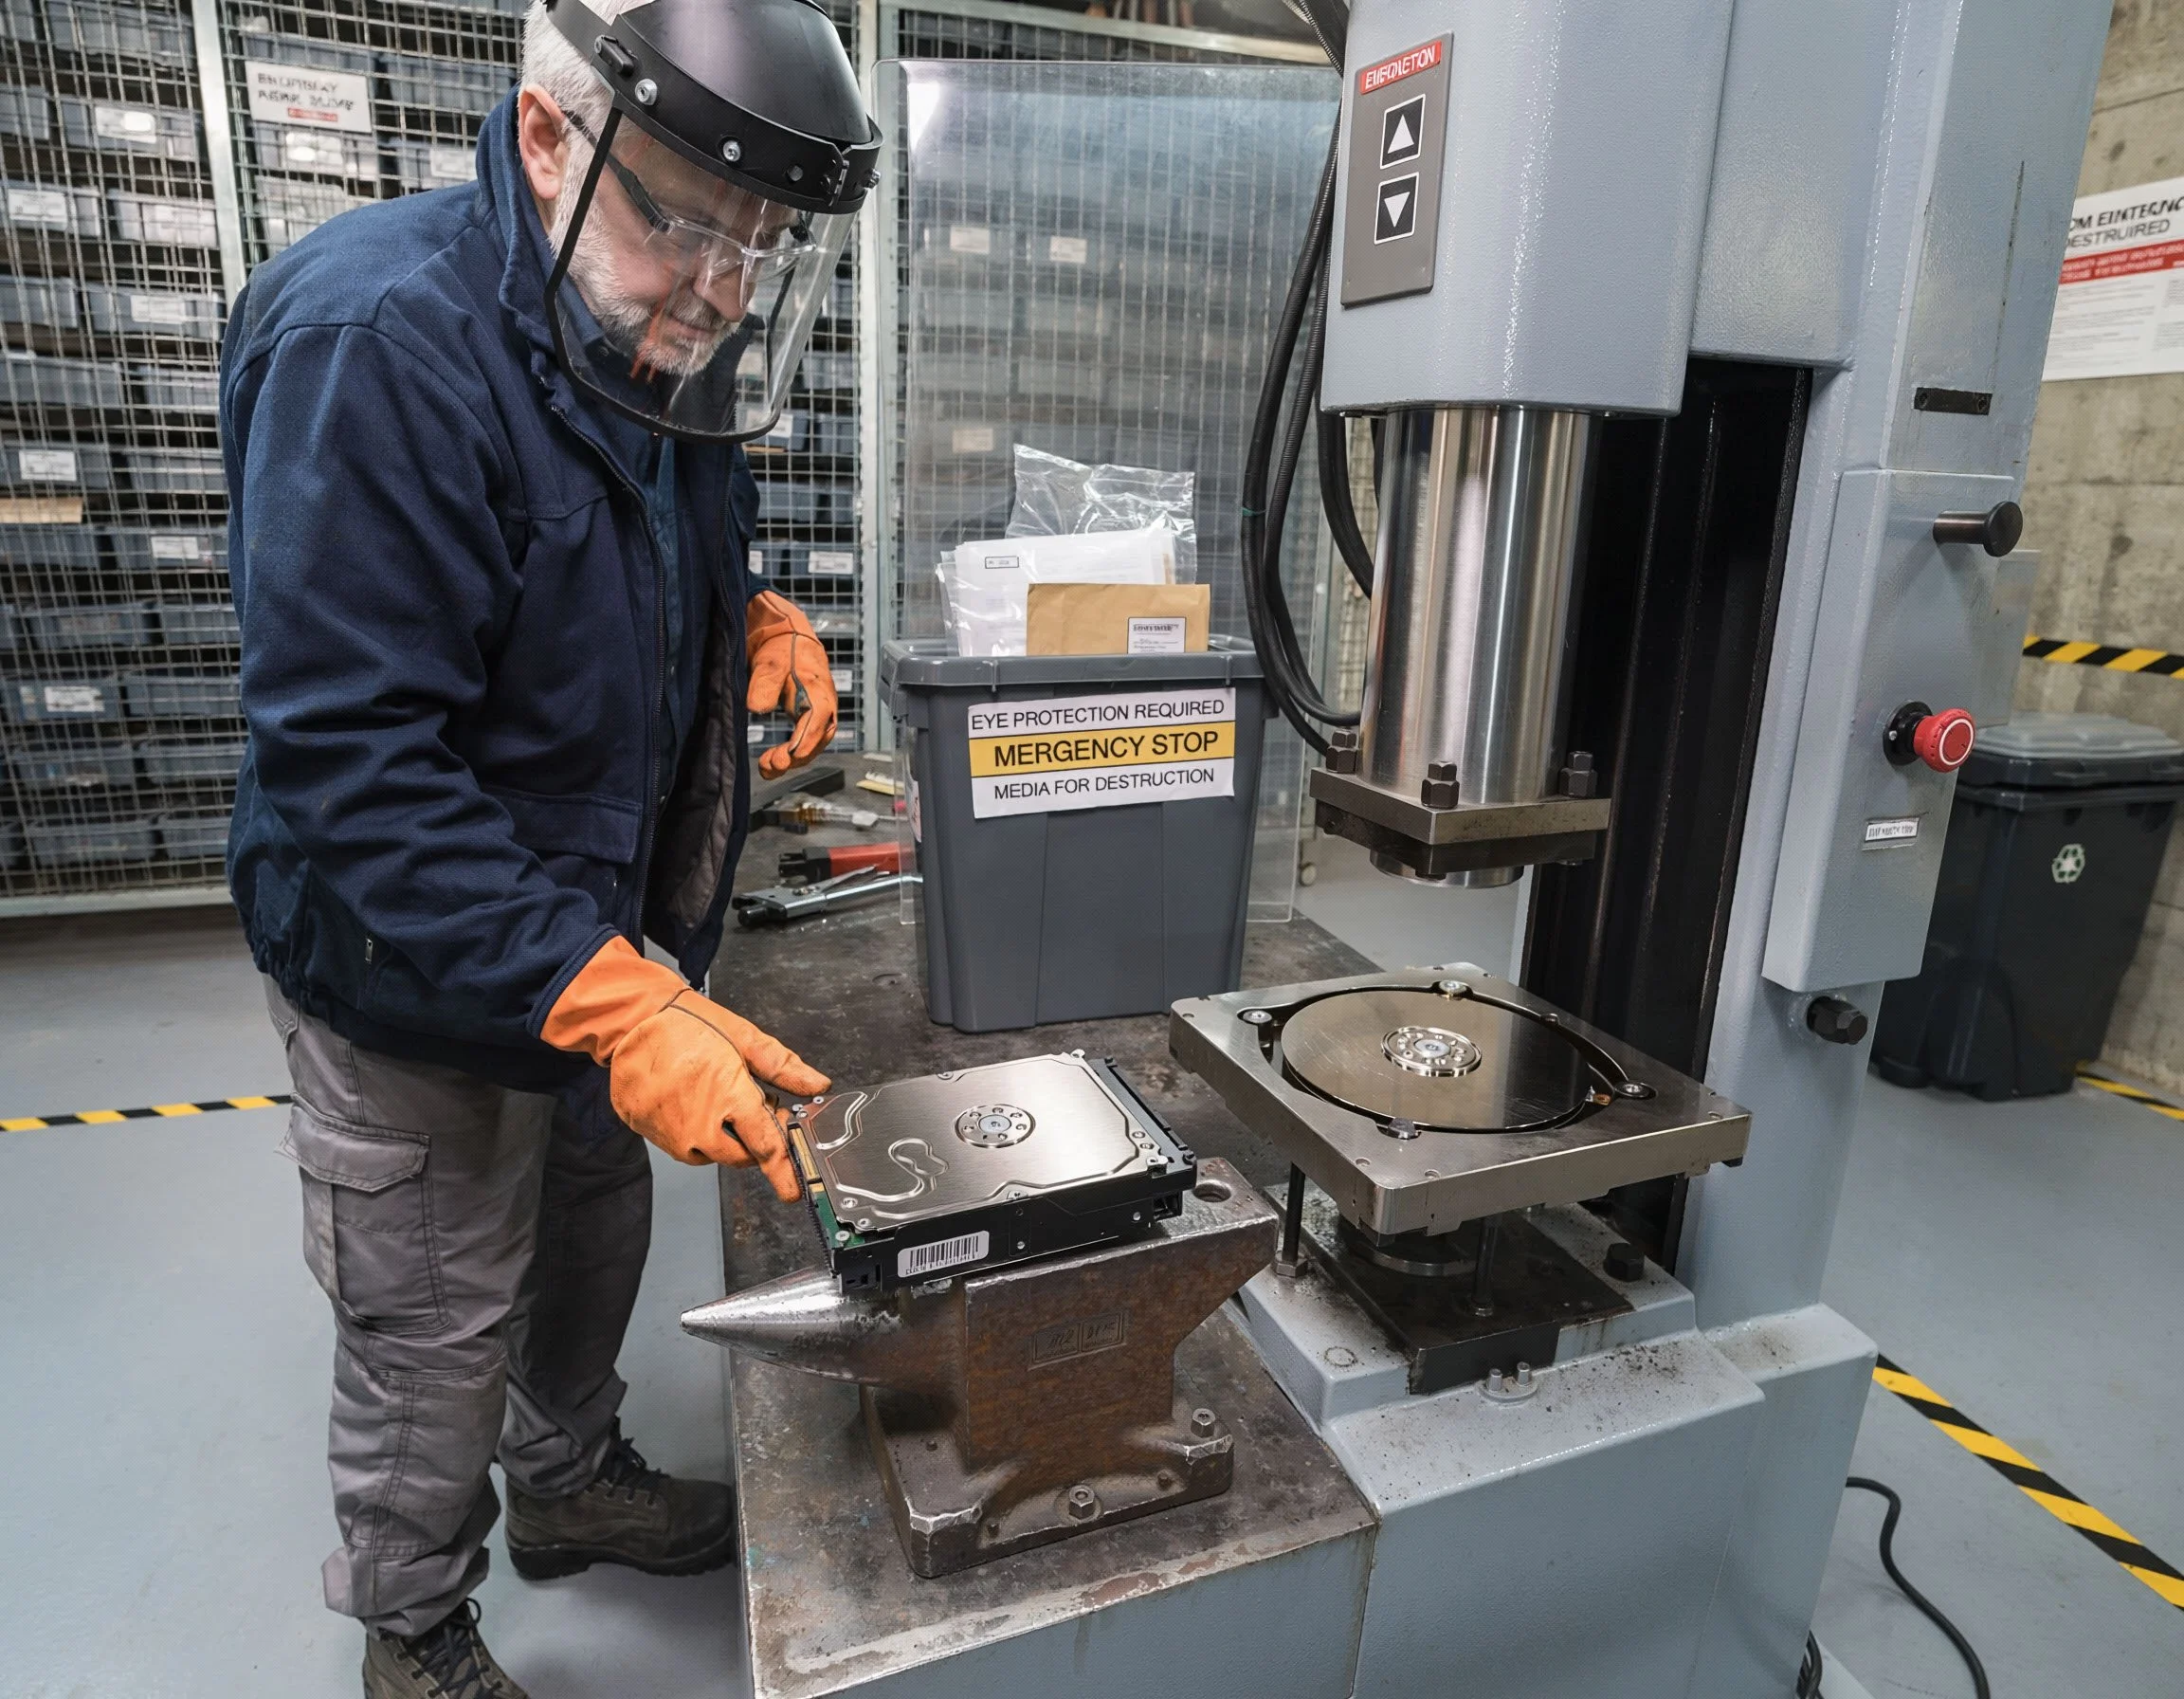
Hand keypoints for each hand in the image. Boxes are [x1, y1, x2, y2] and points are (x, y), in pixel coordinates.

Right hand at [543, 937, 827, 1199]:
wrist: (633, 1021)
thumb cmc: (689, 1025)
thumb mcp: (744, 1038)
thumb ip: (782, 1066)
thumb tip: (817, 1085)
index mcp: (730, 1098)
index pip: (766, 1146)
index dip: (782, 1170)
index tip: (792, 1190)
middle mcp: (699, 1125)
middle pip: (740, 1156)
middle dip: (753, 1142)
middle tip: (751, 1109)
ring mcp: (670, 1133)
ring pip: (709, 1155)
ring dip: (722, 1139)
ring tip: (716, 1101)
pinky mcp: (648, 1133)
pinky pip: (681, 1147)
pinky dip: (694, 1135)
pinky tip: (693, 1105)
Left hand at [746, 590, 836, 778]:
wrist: (786, 641)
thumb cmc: (783, 649)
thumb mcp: (770, 662)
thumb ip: (765, 683)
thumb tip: (756, 706)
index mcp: (819, 691)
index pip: (818, 720)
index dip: (806, 740)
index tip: (791, 755)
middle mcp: (824, 707)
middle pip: (817, 739)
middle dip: (797, 756)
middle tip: (773, 765)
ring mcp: (816, 716)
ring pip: (811, 745)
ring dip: (791, 760)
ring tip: (767, 768)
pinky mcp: (806, 720)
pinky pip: (802, 743)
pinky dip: (789, 755)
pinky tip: (772, 762)